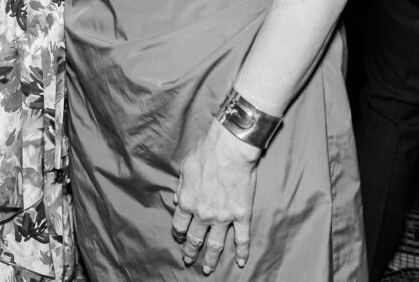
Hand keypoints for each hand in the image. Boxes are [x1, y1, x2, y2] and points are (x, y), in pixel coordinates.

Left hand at [171, 119, 260, 274]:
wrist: (229, 148)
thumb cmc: (206, 153)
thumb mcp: (184, 166)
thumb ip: (181, 186)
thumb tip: (176, 200)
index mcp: (187, 201)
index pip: (180, 225)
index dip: (178, 234)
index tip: (179, 238)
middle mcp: (203, 213)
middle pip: (195, 238)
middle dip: (190, 251)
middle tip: (188, 260)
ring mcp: (223, 217)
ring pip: (216, 245)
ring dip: (211, 259)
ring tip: (208, 269)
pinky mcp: (241, 216)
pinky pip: (242, 239)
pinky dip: (241, 252)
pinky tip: (240, 262)